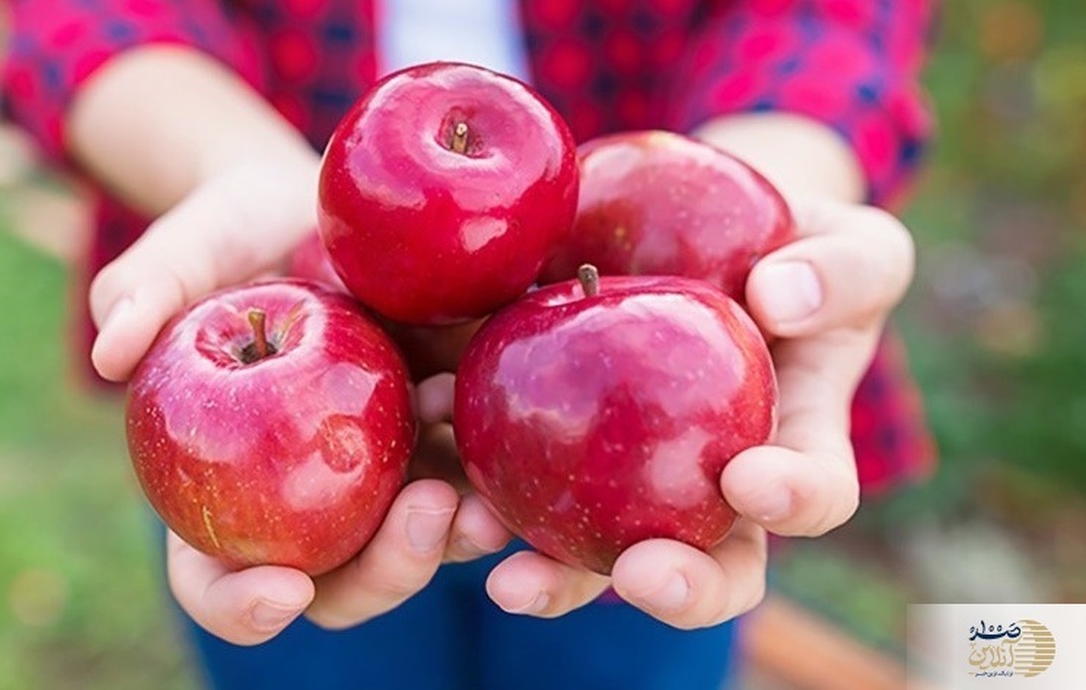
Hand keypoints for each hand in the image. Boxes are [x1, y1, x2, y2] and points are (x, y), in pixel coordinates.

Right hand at [93, 163, 510, 643]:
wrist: (324, 206)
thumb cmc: (239, 229)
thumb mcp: (193, 246)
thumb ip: (150, 289)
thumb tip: (110, 349)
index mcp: (223, 482)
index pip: (215, 580)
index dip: (240, 607)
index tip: (281, 591)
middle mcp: (301, 498)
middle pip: (337, 584)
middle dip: (384, 572)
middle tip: (424, 512)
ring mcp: (377, 474)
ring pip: (417, 546)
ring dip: (454, 536)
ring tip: (477, 489)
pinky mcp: (439, 436)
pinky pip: (469, 476)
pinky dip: (488, 471)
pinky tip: (499, 430)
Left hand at [479, 197, 914, 627]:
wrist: (705, 243)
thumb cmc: (795, 256)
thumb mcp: (849, 249)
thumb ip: (840, 271)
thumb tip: (782, 296)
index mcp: (790, 452)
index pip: (809, 494)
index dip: (790, 501)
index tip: (751, 479)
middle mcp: (706, 492)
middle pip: (699, 567)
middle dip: (672, 585)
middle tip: (636, 572)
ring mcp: (626, 482)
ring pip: (589, 550)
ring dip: (546, 564)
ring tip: (495, 548)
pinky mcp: (552, 447)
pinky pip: (511, 475)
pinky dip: (468, 469)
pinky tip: (431, 430)